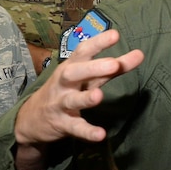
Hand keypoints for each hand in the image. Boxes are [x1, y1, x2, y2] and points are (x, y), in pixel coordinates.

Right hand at [13, 29, 142, 169]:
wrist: (31, 118)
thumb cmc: (67, 90)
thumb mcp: (88, 77)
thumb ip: (113, 67)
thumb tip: (139, 54)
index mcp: (71, 67)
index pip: (83, 51)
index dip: (98, 42)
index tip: (116, 34)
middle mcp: (64, 83)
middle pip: (74, 72)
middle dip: (93, 67)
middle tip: (113, 64)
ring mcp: (60, 103)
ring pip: (72, 100)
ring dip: (85, 98)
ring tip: (99, 96)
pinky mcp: (62, 124)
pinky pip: (75, 127)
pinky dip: (87, 131)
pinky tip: (100, 135)